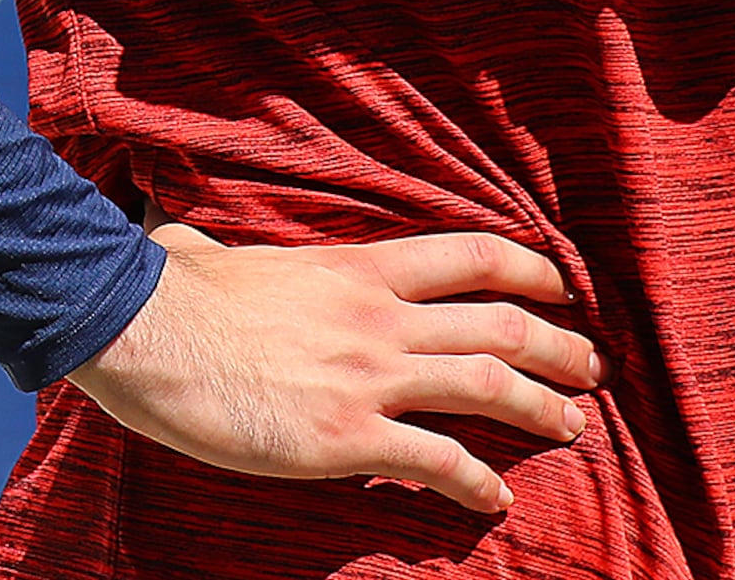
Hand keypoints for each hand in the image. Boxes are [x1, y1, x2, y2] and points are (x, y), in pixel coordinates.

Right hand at [67, 225, 601, 516]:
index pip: (469, 256)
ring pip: (488, 385)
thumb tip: (181, 236)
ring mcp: (368, 377)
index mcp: (354, 267)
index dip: (531, 268)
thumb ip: (223, 247)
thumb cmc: (168, 290)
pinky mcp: (349, 437)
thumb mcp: (213, 250)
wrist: (143, 332)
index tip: (563, 285)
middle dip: (560, 347)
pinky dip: (477, 482)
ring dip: (542, 408)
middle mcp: (378, 317)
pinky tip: (493, 499)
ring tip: (572, 427)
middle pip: (501, 323)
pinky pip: (438, 460)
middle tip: (591, 368)